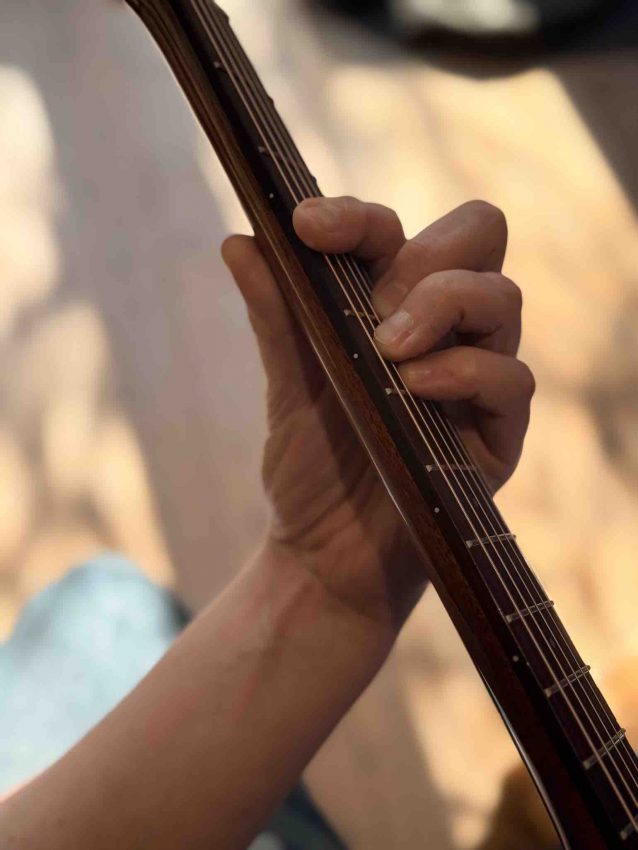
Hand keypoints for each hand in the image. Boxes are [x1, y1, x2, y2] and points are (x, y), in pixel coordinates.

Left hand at [222, 197, 533, 637]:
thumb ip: (275, 316)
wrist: (325, 556)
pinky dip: (460, 373)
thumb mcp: (286, 387)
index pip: (397, 232)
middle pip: (478, 235)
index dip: (358, 217)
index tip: (304, 226)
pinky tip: (412, 390)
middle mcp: (443, 331)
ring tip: (386, 352)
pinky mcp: (497, 433)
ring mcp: (476, 378)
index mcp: (392, 307)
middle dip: (425, 252)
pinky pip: (510, 378)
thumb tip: (239, 240)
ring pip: (501, 296)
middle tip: (372, 302)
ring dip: (442, 307)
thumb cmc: (310, 468)